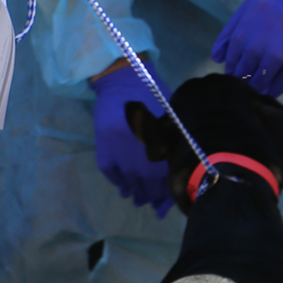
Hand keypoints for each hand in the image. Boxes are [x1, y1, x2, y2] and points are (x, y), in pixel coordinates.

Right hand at [93, 64, 172, 215]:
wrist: (122, 76)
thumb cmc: (152, 93)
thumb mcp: (169, 114)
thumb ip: (173, 140)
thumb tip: (179, 168)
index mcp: (158, 140)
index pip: (164, 174)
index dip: (166, 191)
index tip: (168, 204)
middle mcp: (138, 148)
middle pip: (146, 180)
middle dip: (151, 196)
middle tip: (154, 206)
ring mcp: (118, 147)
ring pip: (128, 179)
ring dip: (135, 192)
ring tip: (139, 200)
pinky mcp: (103, 145)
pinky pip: (110, 170)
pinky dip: (117, 182)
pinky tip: (124, 188)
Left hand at [211, 0, 282, 99]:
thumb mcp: (251, 3)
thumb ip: (231, 29)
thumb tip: (216, 57)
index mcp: (246, 27)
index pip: (232, 58)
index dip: (232, 68)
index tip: (233, 73)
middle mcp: (261, 43)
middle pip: (245, 71)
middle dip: (242, 79)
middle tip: (244, 82)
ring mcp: (282, 53)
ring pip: (262, 80)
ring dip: (257, 87)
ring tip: (256, 88)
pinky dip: (275, 90)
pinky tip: (271, 90)